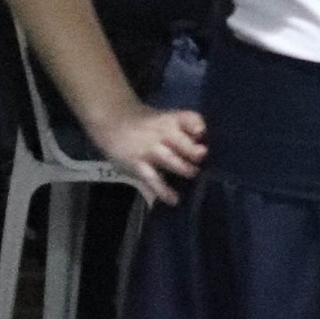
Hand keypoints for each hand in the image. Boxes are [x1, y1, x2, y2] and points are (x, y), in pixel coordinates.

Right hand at [89, 101, 206, 205]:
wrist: (112, 122)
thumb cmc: (147, 125)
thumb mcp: (164, 120)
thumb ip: (185, 132)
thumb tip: (207, 151)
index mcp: (171, 120)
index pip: (189, 119)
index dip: (197, 126)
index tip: (202, 134)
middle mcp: (162, 134)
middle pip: (181, 142)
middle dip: (194, 151)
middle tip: (201, 158)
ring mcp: (149, 149)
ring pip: (169, 160)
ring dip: (183, 168)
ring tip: (192, 174)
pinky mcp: (137, 165)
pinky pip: (153, 179)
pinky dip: (164, 191)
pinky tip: (174, 200)